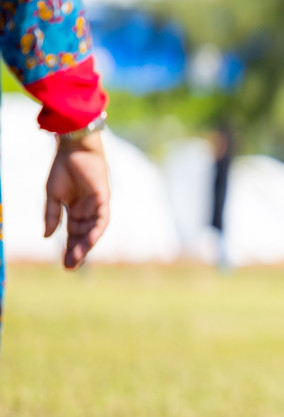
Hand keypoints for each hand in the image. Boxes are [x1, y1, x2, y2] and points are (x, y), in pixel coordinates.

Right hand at [45, 131, 111, 268]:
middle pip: (84, 235)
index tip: (64, 264)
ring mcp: (96, 205)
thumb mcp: (53, 196)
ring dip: (86, 244)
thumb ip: (52, 215)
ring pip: (93, 230)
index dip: (69, 248)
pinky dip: (96, 230)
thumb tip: (47, 236)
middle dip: (77, 251)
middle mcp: (87, 210)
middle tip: (70, 267)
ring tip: (77, 258)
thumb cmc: (63, 169)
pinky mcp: (104, 199)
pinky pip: (102, 219)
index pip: (73, 234)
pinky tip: (89, 241)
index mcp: (75, 210)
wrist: (72, 149)